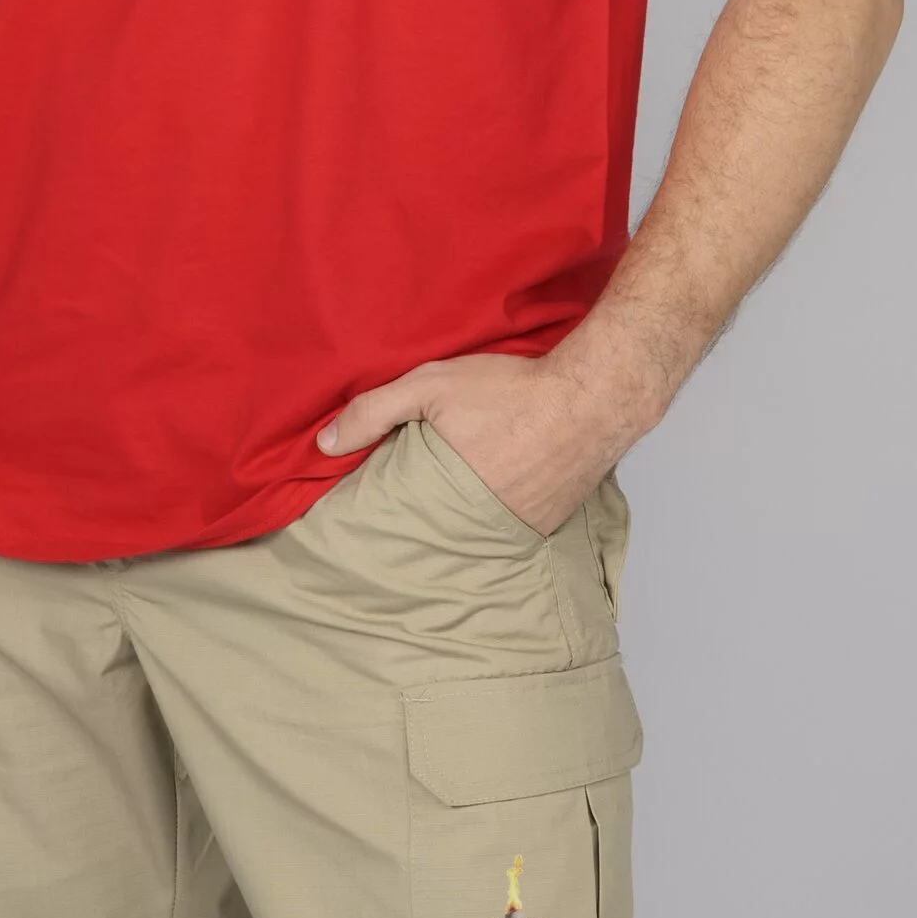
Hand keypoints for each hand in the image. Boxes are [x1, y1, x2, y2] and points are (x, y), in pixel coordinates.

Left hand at [317, 349, 632, 537]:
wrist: (592, 397)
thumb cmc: (511, 389)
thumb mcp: (431, 385)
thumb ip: (374, 411)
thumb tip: (324, 443)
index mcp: (446, 498)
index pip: (401, 522)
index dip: (386, 516)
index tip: (370, 514)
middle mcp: (482, 526)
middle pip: (437, 530)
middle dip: (423, 519)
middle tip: (415, 500)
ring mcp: (518, 531)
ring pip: (474, 531)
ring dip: (462, 517)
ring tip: (457, 493)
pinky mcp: (546, 527)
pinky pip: (510, 527)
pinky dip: (499, 512)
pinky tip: (498, 488)